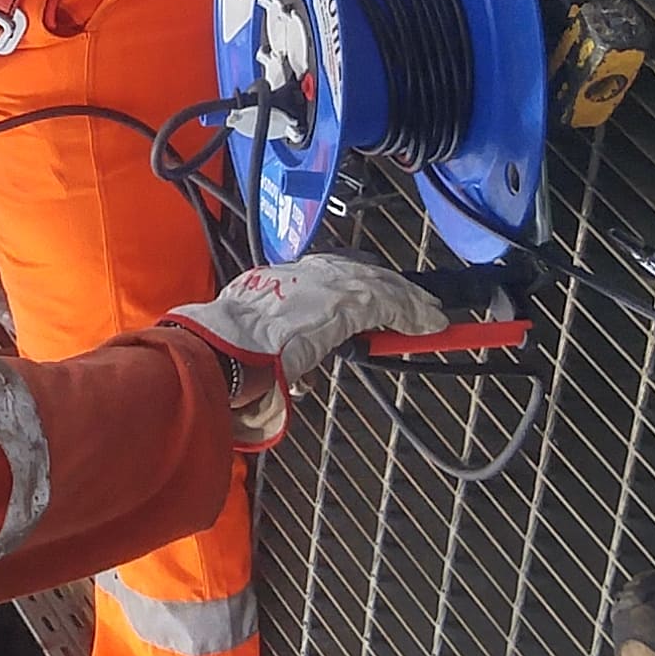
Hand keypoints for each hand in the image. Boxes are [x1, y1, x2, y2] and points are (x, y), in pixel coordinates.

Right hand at [167, 257, 449, 378]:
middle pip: (355, 273)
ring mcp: (324, 282)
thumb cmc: (226, 357)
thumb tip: (301, 382)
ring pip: (377, 284)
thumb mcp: (254, 350)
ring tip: (430, 315)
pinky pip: (390, 303)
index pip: (321, 276)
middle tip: (413, 304)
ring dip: (406, 301)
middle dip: (386, 289)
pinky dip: (413, 314)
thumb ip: (282, 359)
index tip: (368, 299)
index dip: (351, 286)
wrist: (224, 350)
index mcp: (270, 283)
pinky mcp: (348, 299)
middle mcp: (298, 274)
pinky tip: (431, 325)